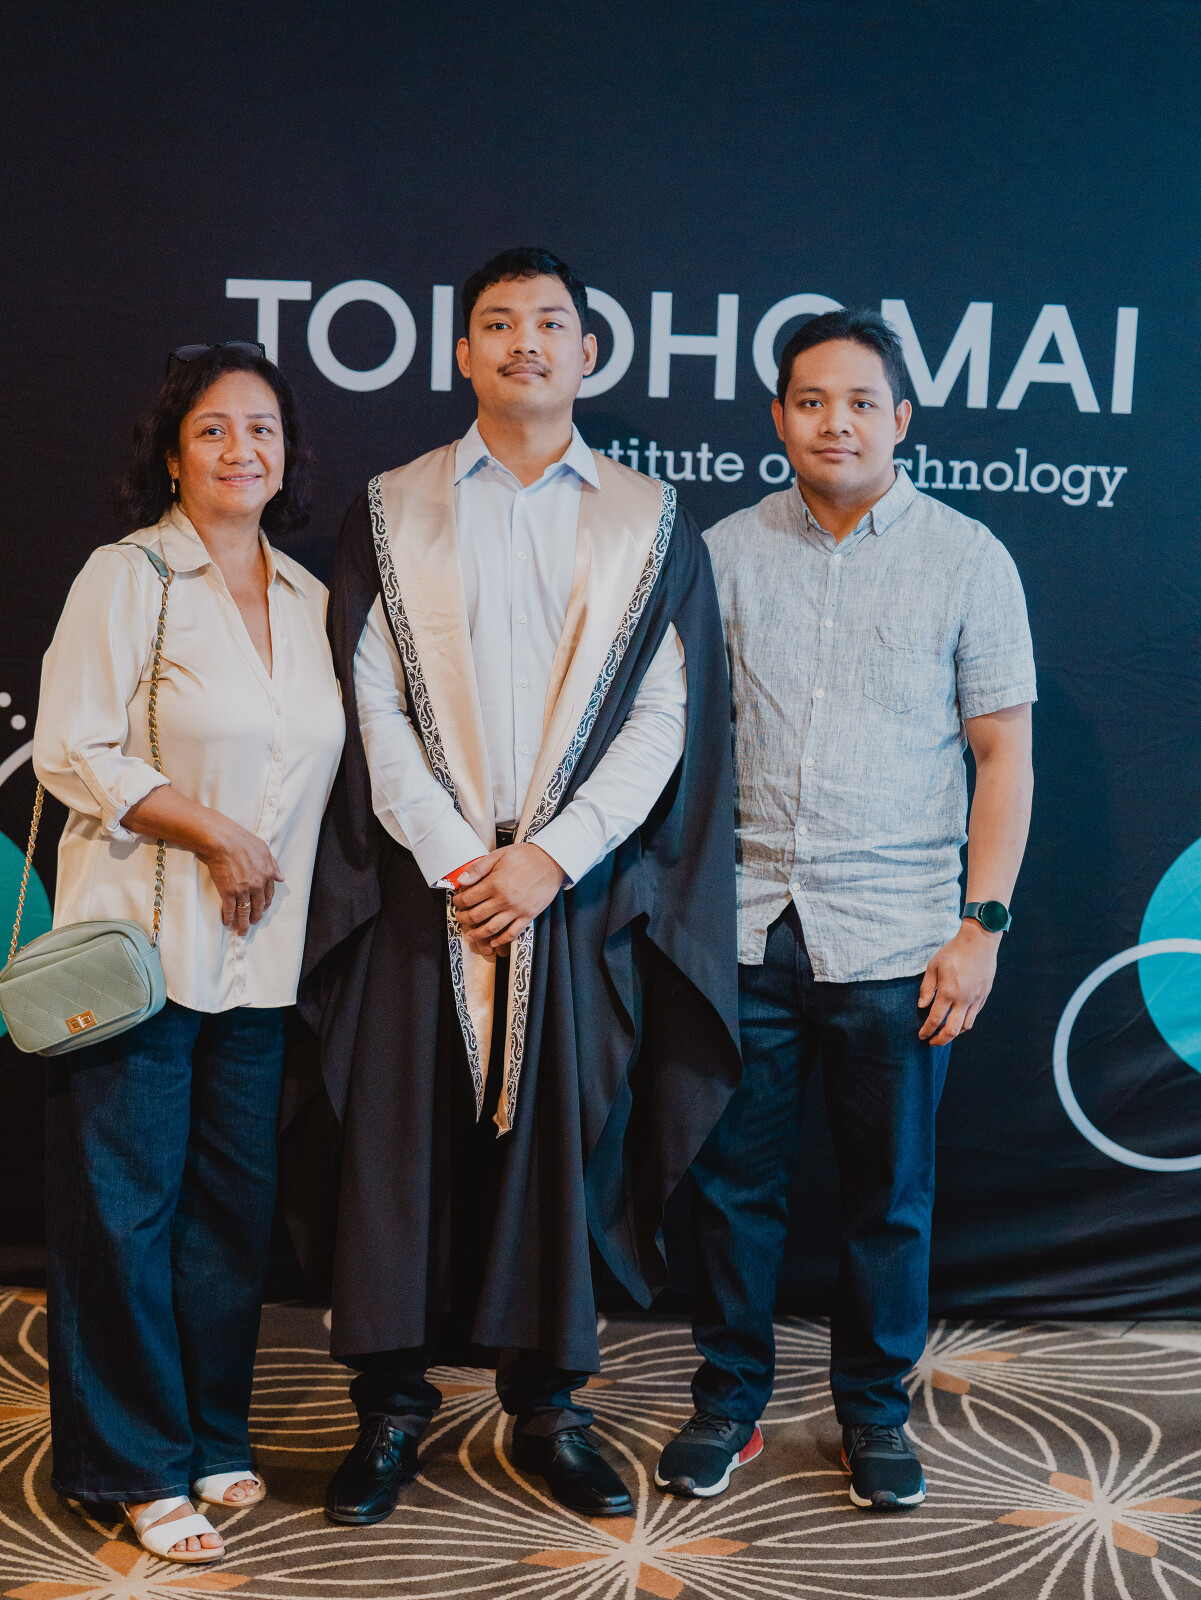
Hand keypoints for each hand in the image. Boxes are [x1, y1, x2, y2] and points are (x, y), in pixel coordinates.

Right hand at [197, 816, 284, 936]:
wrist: (224, 841)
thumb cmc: (243, 841)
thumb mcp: (264, 850)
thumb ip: (273, 865)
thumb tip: (281, 878)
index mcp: (267, 875)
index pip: (268, 894)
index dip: (265, 904)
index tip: (262, 909)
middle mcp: (257, 885)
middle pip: (258, 906)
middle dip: (257, 916)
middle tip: (254, 923)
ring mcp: (243, 891)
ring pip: (245, 912)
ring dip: (244, 923)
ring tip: (243, 931)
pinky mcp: (228, 893)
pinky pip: (230, 910)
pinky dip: (229, 918)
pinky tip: (228, 923)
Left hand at [452, 842, 565, 953]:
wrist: (552, 862)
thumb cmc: (526, 856)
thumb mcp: (499, 855)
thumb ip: (478, 868)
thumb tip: (461, 881)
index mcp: (495, 883)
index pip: (468, 899)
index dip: (458, 902)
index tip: (457, 902)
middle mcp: (504, 899)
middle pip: (476, 916)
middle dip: (463, 918)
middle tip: (460, 917)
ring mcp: (516, 910)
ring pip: (491, 928)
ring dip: (477, 934)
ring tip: (470, 935)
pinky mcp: (528, 916)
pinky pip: (512, 933)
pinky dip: (501, 940)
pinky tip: (493, 941)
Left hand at [917, 919, 999, 1045]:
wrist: (979, 942)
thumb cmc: (953, 952)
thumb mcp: (933, 966)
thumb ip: (926, 988)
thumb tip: (922, 1006)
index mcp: (948, 992)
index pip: (935, 1019)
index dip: (927, 1031)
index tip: (921, 1035)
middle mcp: (964, 999)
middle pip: (952, 1030)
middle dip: (940, 1040)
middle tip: (932, 1042)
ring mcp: (976, 999)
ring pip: (966, 1026)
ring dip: (954, 1034)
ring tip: (944, 1033)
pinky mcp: (984, 996)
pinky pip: (974, 1015)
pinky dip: (965, 1022)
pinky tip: (957, 1020)